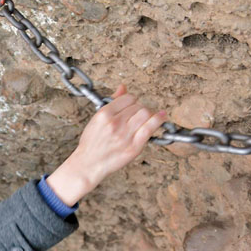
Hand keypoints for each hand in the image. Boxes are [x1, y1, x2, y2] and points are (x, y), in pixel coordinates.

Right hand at [46, 85, 166, 205]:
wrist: (89, 163)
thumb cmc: (92, 142)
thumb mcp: (96, 119)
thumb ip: (111, 103)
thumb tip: (123, 87)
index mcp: (104, 115)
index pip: (128, 98)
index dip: (132, 100)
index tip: (132, 106)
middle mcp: (115, 123)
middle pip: (138, 106)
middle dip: (140, 108)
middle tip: (137, 115)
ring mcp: (125, 135)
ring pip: (146, 114)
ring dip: (148, 114)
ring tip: (146, 118)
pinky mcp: (134, 146)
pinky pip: (150, 128)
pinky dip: (159, 120)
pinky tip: (162, 116)